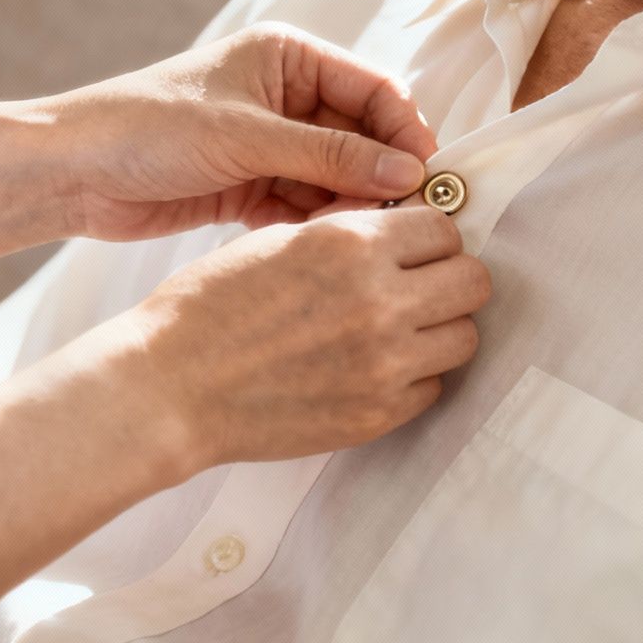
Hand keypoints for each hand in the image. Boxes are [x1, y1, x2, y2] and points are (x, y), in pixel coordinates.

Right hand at [0, 204, 486, 642]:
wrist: (170, 388)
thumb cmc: (209, 306)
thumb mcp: (279, 240)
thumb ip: (348, 233)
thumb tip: (402, 228)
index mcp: (352, 244)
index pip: (444, 227)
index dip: (429, 235)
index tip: (413, 246)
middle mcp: (380, 300)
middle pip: (473, 280)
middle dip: (448, 277)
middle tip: (418, 285)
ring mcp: (385, 364)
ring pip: (465, 336)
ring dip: (440, 328)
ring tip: (401, 329)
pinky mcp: (377, 415)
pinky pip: (434, 386)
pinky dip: (415, 375)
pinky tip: (375, 367)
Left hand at [44, 23, 439, 240]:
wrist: (69, 173)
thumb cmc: (147, 128)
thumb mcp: (246, 137)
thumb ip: (330, 156)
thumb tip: (408, 175)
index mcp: (289, 56)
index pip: (375, 89)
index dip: (405, 133)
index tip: (426, 182)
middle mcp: (287, 95)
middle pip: (363, 137)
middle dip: (381, 177)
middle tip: (401, 224)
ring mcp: (270, 143)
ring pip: (337, 178)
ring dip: (351, 208)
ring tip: (362, 244)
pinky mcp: (252, 186)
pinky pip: (304, 206)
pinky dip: (316, 226)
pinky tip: (324, 250)